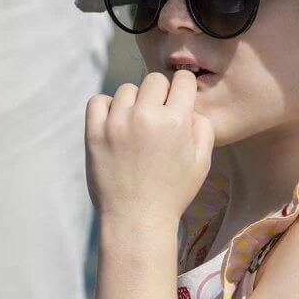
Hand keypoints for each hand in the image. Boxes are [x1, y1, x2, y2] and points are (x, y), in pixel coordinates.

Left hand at [85, 70, 214, 222]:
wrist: (137, 219)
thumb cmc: (173, 193)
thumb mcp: (203, 162)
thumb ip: (203, 127)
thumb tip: (190, 107)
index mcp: (176, 121)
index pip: (182, 79)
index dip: (183, 89)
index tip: (178, 101)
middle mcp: (146, 116)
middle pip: (154, 80)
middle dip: (160, 94)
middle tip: (158, 118)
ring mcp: (117, 123)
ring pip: (127, 89)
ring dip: (134, 102)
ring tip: (136, 126)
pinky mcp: (94, 132)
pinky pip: (98, 100)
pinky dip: (107, 107)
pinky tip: (116, 124)